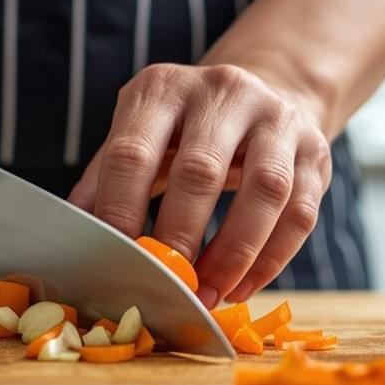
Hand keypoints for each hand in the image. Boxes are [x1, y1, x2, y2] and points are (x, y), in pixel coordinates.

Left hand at [69, 63, 331, 307]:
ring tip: (209, 295)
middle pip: (202, 171)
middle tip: (166, 287)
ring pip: (266, 191)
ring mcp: (276, 117)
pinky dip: (272, 259)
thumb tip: (69, 238)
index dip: (121, 212)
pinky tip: (243, 288)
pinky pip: (301, 212)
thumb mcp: (138, 137)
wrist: (266, 91)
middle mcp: (223, 91)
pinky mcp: (315, 150)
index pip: (133, 153)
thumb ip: (103, 182)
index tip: (115, 261)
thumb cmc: (184, 132)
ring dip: (235, 254)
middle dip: (180, 237)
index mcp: (163, 88)